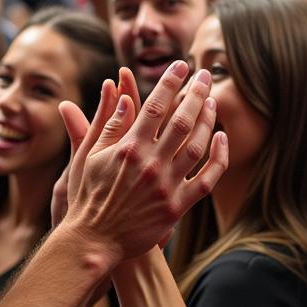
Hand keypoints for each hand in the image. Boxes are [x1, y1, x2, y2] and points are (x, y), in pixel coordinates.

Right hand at [60, 61, 223, 263]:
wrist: (93, 240)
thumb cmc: (86, 196)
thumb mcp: (88, 156)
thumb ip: (107, 125)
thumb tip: (124, 96)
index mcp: (128, 148)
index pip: (155, 106)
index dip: (171, 82)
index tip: (181, 65)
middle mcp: (150, 164)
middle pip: (182, 120)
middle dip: (196, 93)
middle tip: (205, 75)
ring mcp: (166, 186)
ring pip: (197, 145)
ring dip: (208, 120)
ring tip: (212, 101)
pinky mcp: (177, 207)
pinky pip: (207, 179)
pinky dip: (218, 158)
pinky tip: (221, 139)